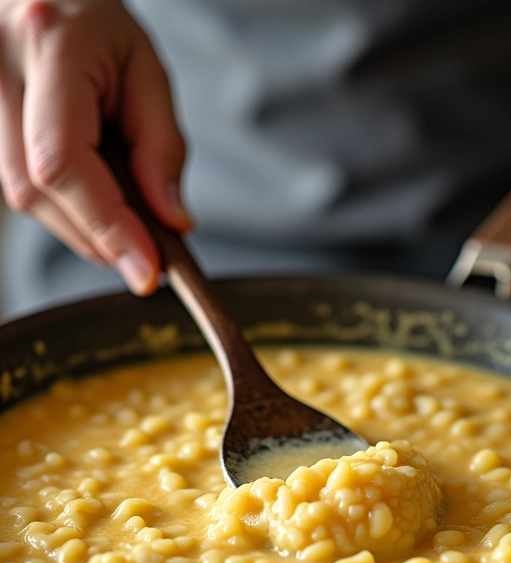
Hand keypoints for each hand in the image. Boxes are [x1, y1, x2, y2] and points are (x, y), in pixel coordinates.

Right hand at [0, 0, 191, 294]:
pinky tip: (94, 206)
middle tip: (147, 260)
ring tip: (127, 228)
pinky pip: (18, 184)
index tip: (146, 269)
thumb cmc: (97, 21)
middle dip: (99, 237)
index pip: (65, 161)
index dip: (106, 225)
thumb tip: (171, 221)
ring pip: (23, 195)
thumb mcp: (148, 72)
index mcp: (49, 45)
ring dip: (83, 228)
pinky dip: (64, 209)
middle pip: (37, 189)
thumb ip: (161, 147)